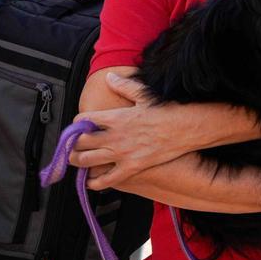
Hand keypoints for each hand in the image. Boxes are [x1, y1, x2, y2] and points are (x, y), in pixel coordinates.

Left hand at [71, 73, 234, 189]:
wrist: (189, 127)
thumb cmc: (168, 110)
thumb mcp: (144, 94)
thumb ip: (123, 86)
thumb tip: (109, 77)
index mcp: (116, 117)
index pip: (82, 119)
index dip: (77, 122)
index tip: (81, 124)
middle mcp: (115, 136)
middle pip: (79, 143)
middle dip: (71, 144)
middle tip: (73, 144)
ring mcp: (122, 153)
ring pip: (86, 161)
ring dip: (78, 161)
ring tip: (78, 159)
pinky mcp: (132, 167)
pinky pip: (106, 180)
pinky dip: (96, 182)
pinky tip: (93, 180)